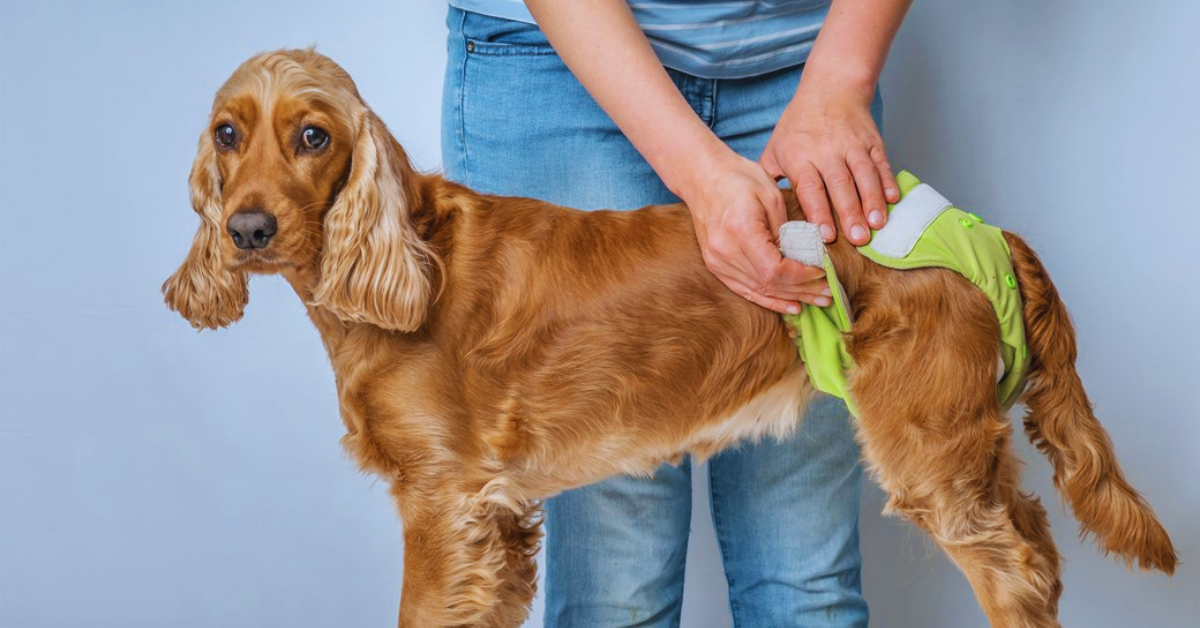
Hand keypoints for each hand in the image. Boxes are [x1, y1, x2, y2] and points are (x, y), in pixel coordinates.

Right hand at [680, 146, 831, 314]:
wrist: (702, 177)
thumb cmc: (739, 178)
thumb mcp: (771, 194)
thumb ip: (787, 229)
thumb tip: (806, 257)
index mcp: (740, 230)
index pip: (774, 269)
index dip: (801, 276)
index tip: (823, 272)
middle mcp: (725, 251)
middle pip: (768, 283)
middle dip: (802, 290)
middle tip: (828, 293)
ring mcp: (717, 261)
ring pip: (759, 290)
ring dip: (790, 297)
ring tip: (817, 300)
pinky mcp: (715, 265)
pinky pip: (745, 290)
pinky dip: (769, 299)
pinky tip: (791, 305)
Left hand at [760, 86, 897, 245]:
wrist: (831, 86)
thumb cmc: (799, 124)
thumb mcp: (776, 147)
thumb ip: (770, 180)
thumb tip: (763, 214)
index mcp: (799, 155)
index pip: (810, 188)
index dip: (819, 212)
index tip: (827, 236)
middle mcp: (826, 150)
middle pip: (840, 185)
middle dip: (850, 214)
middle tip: (859, 240)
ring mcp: (852, 144)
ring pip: (864, 176)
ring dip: (872, 201)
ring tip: (877, 225)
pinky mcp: (872, 141)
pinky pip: (881, 163)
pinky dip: (888, 182)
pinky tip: (892, 201)